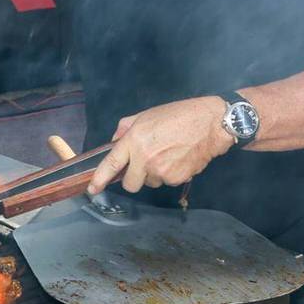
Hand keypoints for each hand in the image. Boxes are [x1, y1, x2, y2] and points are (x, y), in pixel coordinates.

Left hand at [87, 97, 233, 194]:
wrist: (211, 124)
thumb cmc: (179, 115)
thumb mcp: (147, 115)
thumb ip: (126, 128)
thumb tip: (115, 141)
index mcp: (134, 140)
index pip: (111, 164)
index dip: (99, 179)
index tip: (92, 189)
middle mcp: (144, 158)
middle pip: (130, 184)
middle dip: (133, 178)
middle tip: (143, 164)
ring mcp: (161, 170)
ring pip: (150, 183)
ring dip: (154, 174)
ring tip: (168, 154)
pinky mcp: (176, 178)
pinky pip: (167, 182)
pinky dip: (171, 174)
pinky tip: (179, 159)